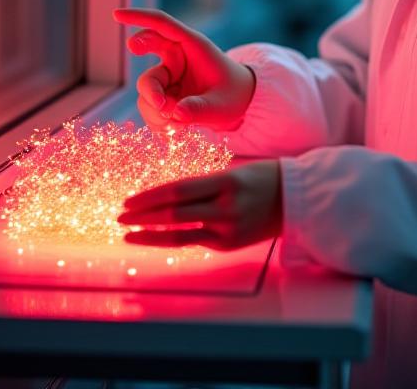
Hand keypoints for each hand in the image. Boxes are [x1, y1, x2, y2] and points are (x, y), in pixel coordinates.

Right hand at [112, 7, 256, 129]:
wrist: (237, 103)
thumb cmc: (233, 95)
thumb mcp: (221, 105)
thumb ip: (200, 109)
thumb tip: (176, 114)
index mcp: (192, 46)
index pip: (161, 24)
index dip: (138, 18)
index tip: (116, 14)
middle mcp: (176, 57)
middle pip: (149, 69)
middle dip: (150, 87)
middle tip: (162, 105)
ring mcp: (166, 75)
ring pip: (147, 90)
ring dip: (158, 111)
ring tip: (181, 125)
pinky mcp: (161, 92)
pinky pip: (149, 106)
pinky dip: (159, 120)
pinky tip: (176, 127)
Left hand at [117, 159, 282, 250]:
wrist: (295, 199)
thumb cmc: (262, 177)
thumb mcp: (233, 172)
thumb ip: (203, 185)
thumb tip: (166, 196)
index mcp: (226, 183)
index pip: (178, 191)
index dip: (150, 198)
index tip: (129, 201)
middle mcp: (226, 209)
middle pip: (175, 214)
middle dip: (143, 217)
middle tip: (120, 217)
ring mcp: (228, 230)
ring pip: (180, 235)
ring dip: (150, 235)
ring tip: (129, 234)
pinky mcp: (230, 245)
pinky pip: (195, 241)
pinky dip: (172, 239)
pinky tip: (156, 237)